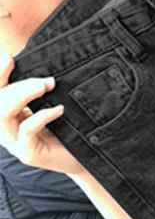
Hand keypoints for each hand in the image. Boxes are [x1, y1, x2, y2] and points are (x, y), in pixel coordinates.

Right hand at [0, 53, 83, 174]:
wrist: (84, 161)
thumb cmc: (69, 135)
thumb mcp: (52, 110)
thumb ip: (41, 96)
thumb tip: (45, 75)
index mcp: (9, 117)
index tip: (10, 57)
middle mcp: (6, 130)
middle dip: (20, 85)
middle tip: (46, 81)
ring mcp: (14, 144)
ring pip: (3, 113)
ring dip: (23, 95)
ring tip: (46, 88)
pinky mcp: (27, 154)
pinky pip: (27, 129)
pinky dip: (42, 115)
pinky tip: (59, 110)